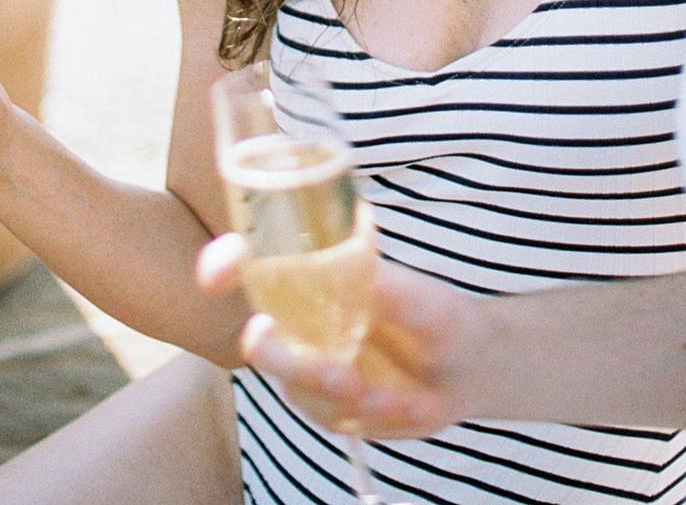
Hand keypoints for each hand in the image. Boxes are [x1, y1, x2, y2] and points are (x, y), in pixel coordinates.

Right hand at [197, 233, 486, 437]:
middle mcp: (304, 322)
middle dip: (278, 354)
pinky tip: (409, 407)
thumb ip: (397, 292)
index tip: (217, 270)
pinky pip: (331, 419)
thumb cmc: (441, 318)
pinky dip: (369, 417)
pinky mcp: (331, 408)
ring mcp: (314, 368)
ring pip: (296, 386)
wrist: (469, 370)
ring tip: (382, 395)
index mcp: (316, 278)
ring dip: (333, 392)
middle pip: (263, 338)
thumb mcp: (428, 301)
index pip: (254, 267)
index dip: (225, 265)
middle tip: (305, 357)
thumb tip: (372, 279)